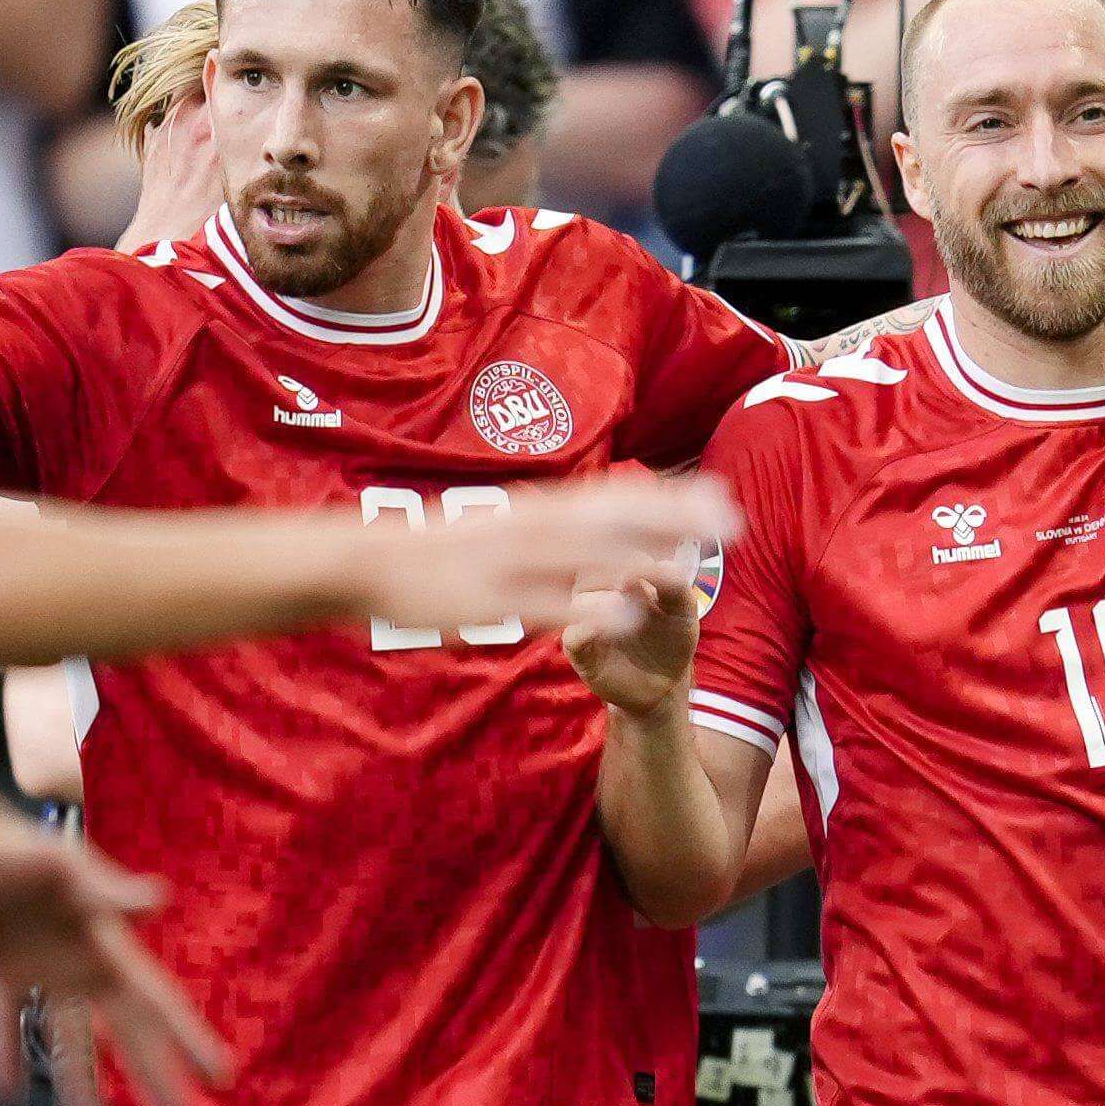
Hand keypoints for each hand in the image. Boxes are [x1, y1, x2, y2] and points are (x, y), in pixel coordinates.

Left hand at [0, 807, 227, 1105]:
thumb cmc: (21, 848)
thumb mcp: (61, 867)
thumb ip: (106, 889)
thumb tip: (160, 901)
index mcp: (107, 945)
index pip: (157, 1002)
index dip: (190, 1040)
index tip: (223, 1078)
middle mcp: (84, 966)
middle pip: (127, 1031)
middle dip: (155, 1075)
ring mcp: (43, 972)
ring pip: (70, 1036)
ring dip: (80, 1080)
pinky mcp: (0, 970)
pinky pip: (5, 1021)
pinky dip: (5, 1052)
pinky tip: (7, 1090)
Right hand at [346, 469, 730, 640]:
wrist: (372, 561)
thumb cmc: (442, 548)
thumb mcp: (503, 526)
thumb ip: (549, 522)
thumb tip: (595, 509)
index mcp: (537, 510)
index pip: (614, 496)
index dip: (668, 496)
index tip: (719, 493)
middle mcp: (533, 528)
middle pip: (615, 520)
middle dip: (673, 520)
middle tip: (732, 520)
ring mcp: (513, 564)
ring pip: (587, 558)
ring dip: (640, 559)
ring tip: (694, 565)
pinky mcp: (493, 602)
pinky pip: (548, 605)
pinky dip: (589, 606)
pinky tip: (627, 612)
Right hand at [564, 568, 701, 720]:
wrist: (662, 686)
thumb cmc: (672, 640)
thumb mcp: (684, 610)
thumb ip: (675, 583)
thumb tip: (655, 564)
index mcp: (623, 573)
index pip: (614, 549)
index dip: (627, 554)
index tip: (644, 567)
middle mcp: (599, 591)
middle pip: (589, 569)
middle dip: (611, 574)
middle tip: (630, 586)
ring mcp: (586, 618)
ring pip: (581, 599)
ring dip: (604, 604)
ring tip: (626, 618)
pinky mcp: (578, 648)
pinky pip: (572, 633)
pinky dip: (587, 629)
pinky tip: (606, 630)